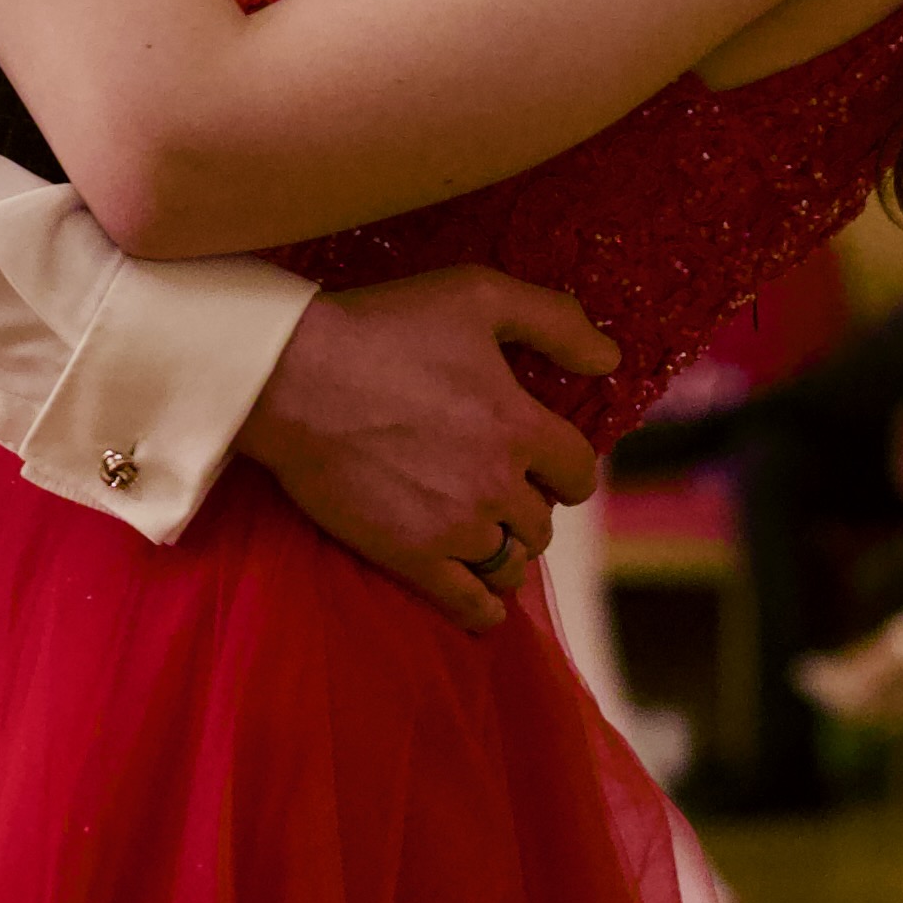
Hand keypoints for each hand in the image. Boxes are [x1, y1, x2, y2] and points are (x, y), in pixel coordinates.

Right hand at [237, 267, 617, 630]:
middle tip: (500, 492)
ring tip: (486, 537)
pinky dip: (484, 609)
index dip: (569, 469)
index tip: (550, 465)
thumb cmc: (382, 328)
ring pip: (511, 563)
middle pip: (542, 522)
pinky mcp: (410, 557)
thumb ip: (554, 320)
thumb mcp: (477, 293)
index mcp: (519, 426)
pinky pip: (467, 602)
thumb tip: (610, 358)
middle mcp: (497, 485)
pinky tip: (485, 606)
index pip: (579, 471)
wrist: (292, 377)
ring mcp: (454, 528)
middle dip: (530, 508)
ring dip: (507, 551)